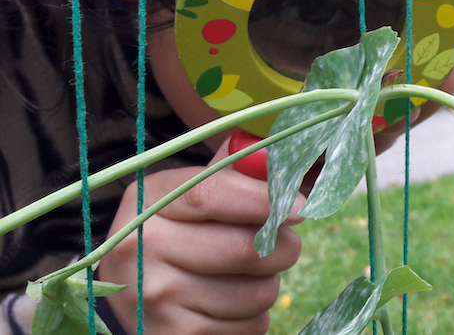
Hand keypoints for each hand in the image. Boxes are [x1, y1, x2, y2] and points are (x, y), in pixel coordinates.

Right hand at [98, 139, 305, 333]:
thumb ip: (235, 170)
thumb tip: (283, 156)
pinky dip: (256, 315)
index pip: (210, 193)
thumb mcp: (192, 191)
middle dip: (283, 246)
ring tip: (251, 274)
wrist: (134, 293)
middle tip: (282, 243)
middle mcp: (142, 249)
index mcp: (148, 201)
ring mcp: (156, 298)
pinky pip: (252, 326)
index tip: (300, 207)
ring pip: (258, 292)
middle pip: (244, 248)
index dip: (264, 199)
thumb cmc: (181, 230)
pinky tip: (233, 304)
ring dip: (270, 282)